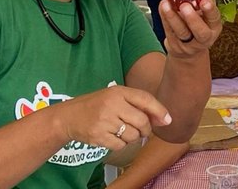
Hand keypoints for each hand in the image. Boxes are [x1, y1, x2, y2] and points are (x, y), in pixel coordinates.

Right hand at [56, 86, 170, 151]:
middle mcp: (112, 104)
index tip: (168, 120)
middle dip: (145, 130)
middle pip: (142, 121)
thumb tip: (165, 119)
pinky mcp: (98, 136)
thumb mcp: (116, 97)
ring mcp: (105, 120)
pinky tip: (112, 136)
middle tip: (141, 130)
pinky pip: (121, 145)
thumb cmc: (98, 105)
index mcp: (118, 91)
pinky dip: (120, 144)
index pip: (145, 99)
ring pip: (133, 136)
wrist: (69, 117)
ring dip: (132, 137)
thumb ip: (139, 105)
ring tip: (122, 131)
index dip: (159, 110)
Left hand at [159, 0, 221, 56]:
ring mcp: (188, 44)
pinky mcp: (174, 45)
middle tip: (185, 6)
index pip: (215, 19)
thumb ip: (203, 5)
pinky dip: (164, 17)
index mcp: (214, 28)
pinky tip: (162, 7)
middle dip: (192, 18)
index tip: (205, 2)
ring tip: (166, 4)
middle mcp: (204, 38)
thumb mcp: (206, 19)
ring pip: (181, 32)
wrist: (188, 52)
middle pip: (200, 32)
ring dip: (172, 17)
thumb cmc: (198, 27)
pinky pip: (168, 30)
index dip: (210, 11)